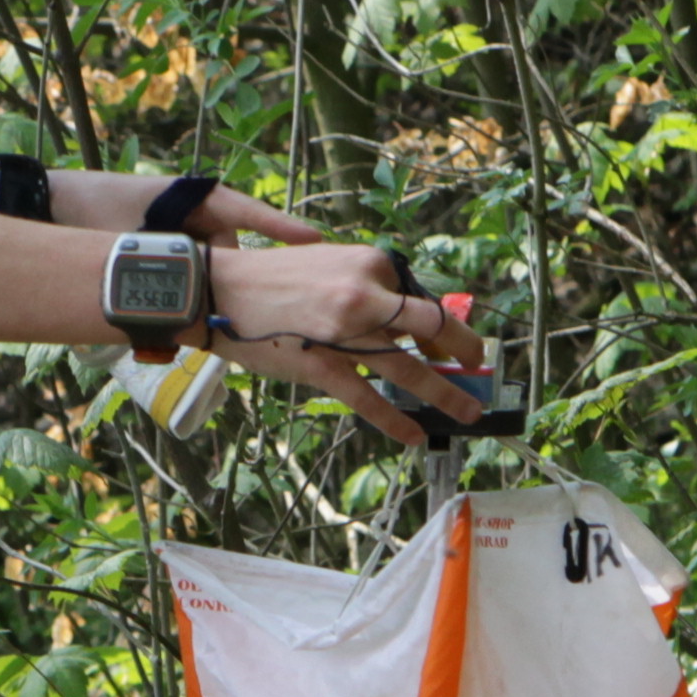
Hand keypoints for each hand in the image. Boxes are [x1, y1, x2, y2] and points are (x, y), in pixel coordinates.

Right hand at [201, 238, 488, 445]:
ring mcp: (345, 334)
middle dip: (462, 348)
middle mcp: (365, 295)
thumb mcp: (329, 261)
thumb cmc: (272, 278)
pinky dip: (395, 421)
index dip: (438, 322)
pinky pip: (368, 399)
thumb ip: (366, 281)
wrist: (219, 291)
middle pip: (431, 325)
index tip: (447, 339)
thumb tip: (404, 314)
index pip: (418, 295)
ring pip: (408, 368)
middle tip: (477, 365)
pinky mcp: (322, 366)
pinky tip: (414, 435)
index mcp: (370, 263)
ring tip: (468, 411)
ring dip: (445, 393)